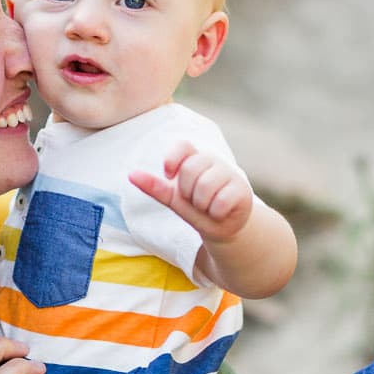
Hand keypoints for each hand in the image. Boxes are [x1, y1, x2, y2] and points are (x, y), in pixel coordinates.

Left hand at [130, 141, 254, 244]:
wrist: (223, 228)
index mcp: (195, 159)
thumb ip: (155, 187)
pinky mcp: (242, 189)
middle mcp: (213, 161)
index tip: (168, 175)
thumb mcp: (173, 199)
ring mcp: (230, 173)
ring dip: (201, 205)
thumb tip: (131, 174)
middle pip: (190, 169)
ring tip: (208, 207)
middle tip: (196, 200)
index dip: (173, 159)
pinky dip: (215, 213)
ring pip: (205, 187)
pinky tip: (220, 212)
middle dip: (187, 192)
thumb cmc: (197, 209)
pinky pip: (220, 202)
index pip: (183, 146)